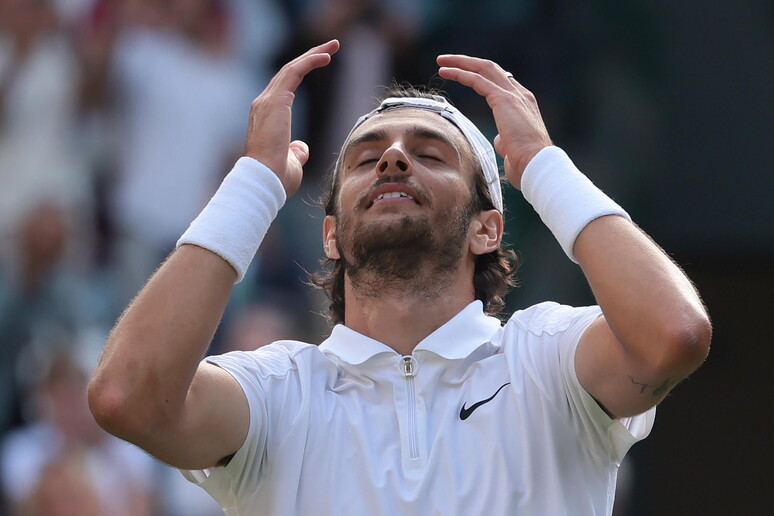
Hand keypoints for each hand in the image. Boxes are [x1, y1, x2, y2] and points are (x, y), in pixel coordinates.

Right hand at [244, 40, 339, 195]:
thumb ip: (296, 151)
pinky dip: (310, 61)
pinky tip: (326, 56)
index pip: (285, 86)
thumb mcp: (291, 163)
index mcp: (267, 116)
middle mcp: (264, 104)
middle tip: (331, 47)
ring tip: (333, 46)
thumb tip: (301, 148)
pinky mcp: (275, 100)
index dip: (303, 71)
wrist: (264, 180)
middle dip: (310, 56)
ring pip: (292, 68)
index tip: (320, 62)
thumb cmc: (276, 178)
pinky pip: (294, 72)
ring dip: (313, 54)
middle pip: (289, 72)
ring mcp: (268, 101)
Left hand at [437, 55, 551, 188]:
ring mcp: (513, 95)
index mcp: (525, 104)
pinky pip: (477, 80)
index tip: (465, 74)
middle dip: (469, 62)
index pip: (502, 81)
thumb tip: (501, 140)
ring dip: (461, 62)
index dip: (482, 75)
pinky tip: (445, 72)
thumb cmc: (525, 162)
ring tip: (441, 61)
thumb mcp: (513, 148)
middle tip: (447, 60)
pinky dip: (460, 74)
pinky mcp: (503, 99)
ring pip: (483, 69)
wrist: (536, 164)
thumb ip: (506, 140)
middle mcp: (521, 94)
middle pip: (491, 69)